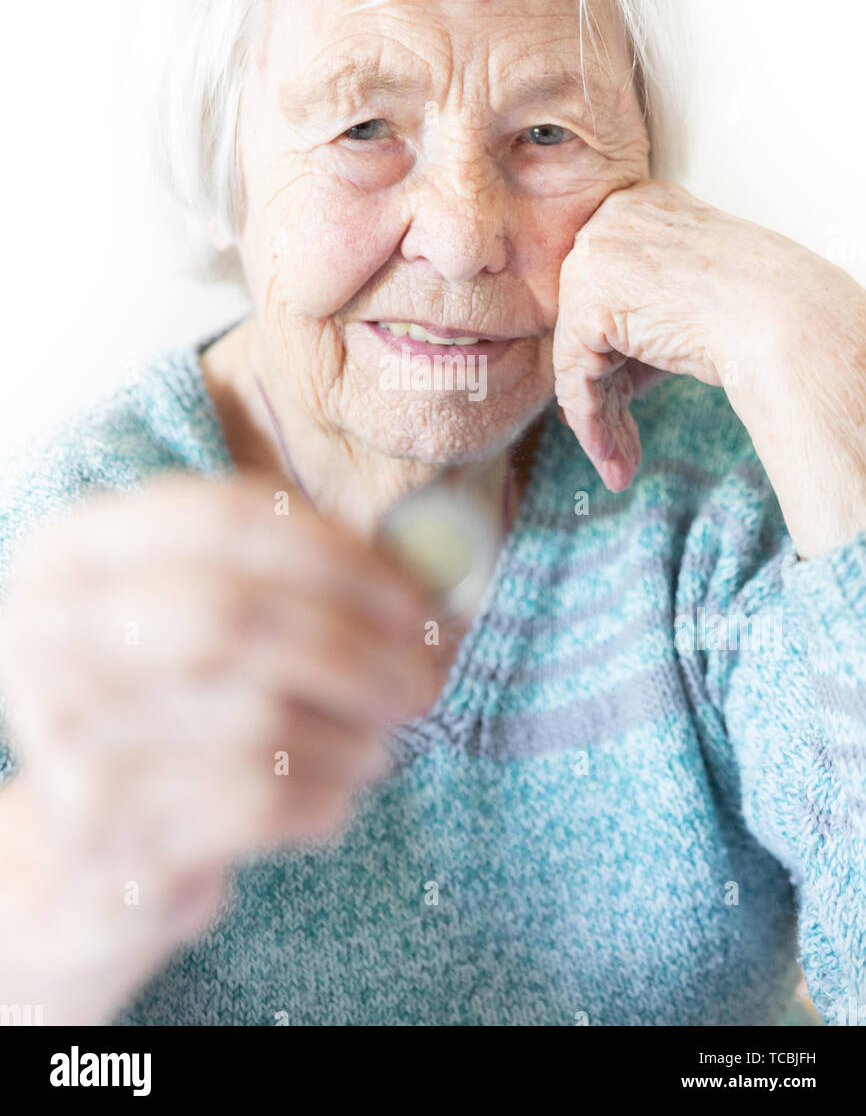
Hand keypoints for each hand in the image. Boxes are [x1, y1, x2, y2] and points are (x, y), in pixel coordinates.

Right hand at [0, 471, 434, 1020]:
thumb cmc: (169, 712)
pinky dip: (325, 796)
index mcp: (72, 555)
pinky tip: (335, 795)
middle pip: (237, 618)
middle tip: (428, 678)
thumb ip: (291, 580)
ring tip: (380, 743)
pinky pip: (256, 801)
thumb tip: (439, 571)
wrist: (83, 857)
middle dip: (356, 649)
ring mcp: (67, 737)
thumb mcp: (198, 623)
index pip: (224, 519)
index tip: (416, 599)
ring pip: (258, 718)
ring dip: (352, 732)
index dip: (339, 556)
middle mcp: (50, 636)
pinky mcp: (105, 832)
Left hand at [552, 179, 865, 556]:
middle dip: (607, 392)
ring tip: (619, 464)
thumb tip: (597, 378)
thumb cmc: (762, 310)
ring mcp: (593, 257)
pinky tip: (613, 459)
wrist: (784, 318)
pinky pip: (575, 376)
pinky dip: (591, 421)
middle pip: (590, 323)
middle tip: (619, 445)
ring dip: (600, 419)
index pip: (609, 291)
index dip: (618, 356)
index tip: (626, 402)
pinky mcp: (586, 301)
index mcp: (641, 205)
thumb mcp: (689, 303)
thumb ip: (641, 323)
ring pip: (579, 354)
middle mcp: (609, 220)